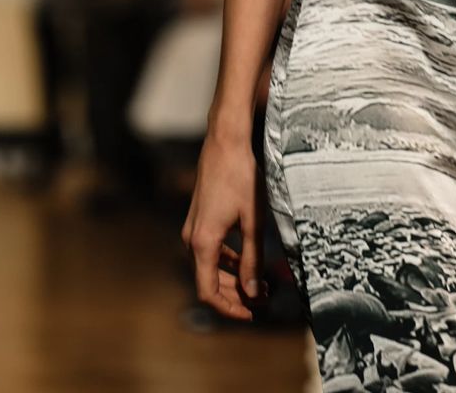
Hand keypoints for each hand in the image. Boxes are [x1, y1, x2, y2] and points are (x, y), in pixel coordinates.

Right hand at [180, 127, 265, 318]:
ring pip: (210, 267)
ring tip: (262, 281)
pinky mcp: (198, 220)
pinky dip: (227, 261)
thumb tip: (254, 291)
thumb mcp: (253, 220)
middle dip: (236, 294)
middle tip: (264, 298)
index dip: (229, 308)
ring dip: (233, 278)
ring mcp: (193, 229)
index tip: (252, 313)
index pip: (208, 292)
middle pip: (209, 282)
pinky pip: (210, 251)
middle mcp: (191, 239)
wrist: (224, 143)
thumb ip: (253, 258)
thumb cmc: (240, 177)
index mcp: (203, 243)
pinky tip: (247, 261)